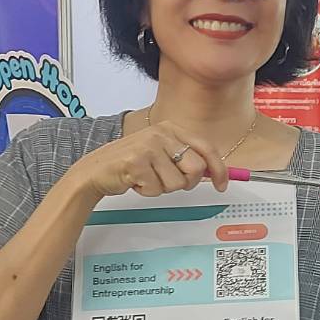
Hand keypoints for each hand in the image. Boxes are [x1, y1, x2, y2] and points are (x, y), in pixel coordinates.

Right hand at [68, 121, 228, 200]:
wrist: (96, 169)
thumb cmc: (133, 163)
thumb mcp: (162, 152)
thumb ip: (186, 157)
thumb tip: (215, 172)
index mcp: (171, 128)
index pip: (206, 148)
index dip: (219, 169)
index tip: (223, 185)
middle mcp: (161, 134)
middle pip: (196, 168)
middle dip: (187, 183)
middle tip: (168, 182)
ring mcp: (148, 146)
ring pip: (177, 183)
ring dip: (163, 188)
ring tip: (148, 178)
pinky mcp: (136, 162)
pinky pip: (157, 189)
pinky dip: (148, 191)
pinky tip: (136, 181)